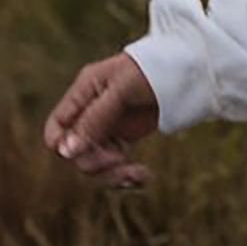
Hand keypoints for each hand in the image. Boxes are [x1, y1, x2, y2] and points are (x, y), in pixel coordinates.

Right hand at [44, 53, 158, 187]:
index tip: (85, 153)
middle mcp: (91, 111)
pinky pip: (115, 165)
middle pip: (76, 152)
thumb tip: (65, 151)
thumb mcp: (123, 89)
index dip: (63, 147)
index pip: (57, 128)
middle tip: (121, 161)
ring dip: (113, 174)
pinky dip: (125, 174)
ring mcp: (107, 126)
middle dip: (96, 162)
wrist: (189, 68)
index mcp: (85, 92)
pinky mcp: (124, 138)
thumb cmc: (153, 68)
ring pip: (95, 163)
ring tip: (138, 175)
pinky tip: (142, 177)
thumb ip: (95, 118)